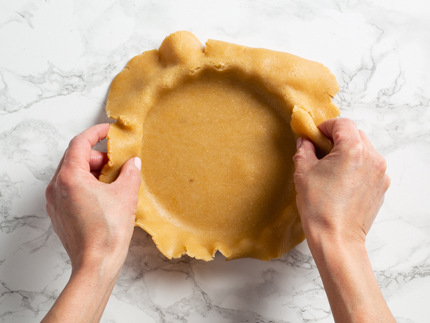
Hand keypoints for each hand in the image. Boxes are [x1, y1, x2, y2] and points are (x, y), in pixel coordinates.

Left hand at [46, 123, 140, 270]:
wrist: (96, 263)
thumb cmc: (108, 232)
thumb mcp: (126, 195)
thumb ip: (130, 172)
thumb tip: (133, 163)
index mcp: (70, 177)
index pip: (80, 143)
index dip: (96, 132)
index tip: (109, 130)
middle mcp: (56, 187)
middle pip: (75, 157)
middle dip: (97, 155)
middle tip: (117, 163)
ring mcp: (55, 201)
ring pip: (72, 173)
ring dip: (92, 171)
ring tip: (112, 181)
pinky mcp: (59, 214)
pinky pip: (70, 189)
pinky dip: (86, 184)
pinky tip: (104, 195)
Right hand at [293, 118, 394, 321]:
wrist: (336, 239)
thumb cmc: (319, 207)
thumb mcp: (303, 172)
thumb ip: (304, 150)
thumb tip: (305, 141)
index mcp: (353, 149)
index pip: (342, 123)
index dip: (325, 126)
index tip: (314, 136)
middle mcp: (373, 158)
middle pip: (355, 134)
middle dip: (337, 138)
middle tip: (319, 151)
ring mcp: (380, 173)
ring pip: (364, 150)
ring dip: (347, 151)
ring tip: (330, 168)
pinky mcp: (381, 187)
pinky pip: (369, 166)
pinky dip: (356, 166)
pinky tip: (340, 181)